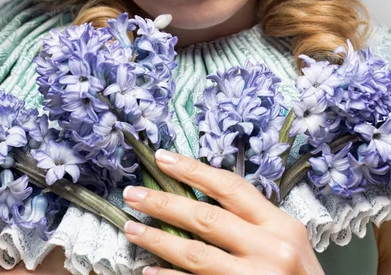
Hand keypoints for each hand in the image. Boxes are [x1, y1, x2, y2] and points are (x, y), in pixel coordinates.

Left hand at [123, 149, 324, 274]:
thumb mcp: (289, 241)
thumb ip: (256, 221)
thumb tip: (207, 197)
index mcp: (281, 225)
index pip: (230, 187)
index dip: (193, 170)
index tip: (164, 158)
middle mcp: (270, 248)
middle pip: (206, 218)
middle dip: (165, 203)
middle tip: (133, 194)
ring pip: (195, 254)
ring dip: (158, 240)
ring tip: (132, 228)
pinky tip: (149, 271)